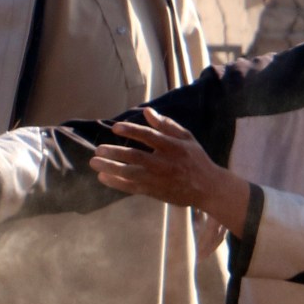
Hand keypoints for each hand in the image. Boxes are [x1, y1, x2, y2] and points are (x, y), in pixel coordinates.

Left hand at [91, 109, 248, 226]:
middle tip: (98, 149)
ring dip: (110, 168)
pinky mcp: (155, 192)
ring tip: (94, 163)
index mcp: (173, 147)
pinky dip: (117, 183)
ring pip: (131, 173)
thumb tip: (147, 111)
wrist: (208, 188)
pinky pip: (133, 187)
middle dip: (115, 153)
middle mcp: (165, 163)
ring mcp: (159, 179)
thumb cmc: (196, 160)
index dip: (132, 131)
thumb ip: (167, 125)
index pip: (150, 136)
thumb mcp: (187, 138)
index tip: (115, 128)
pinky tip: (103, 177)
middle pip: (136, 157)